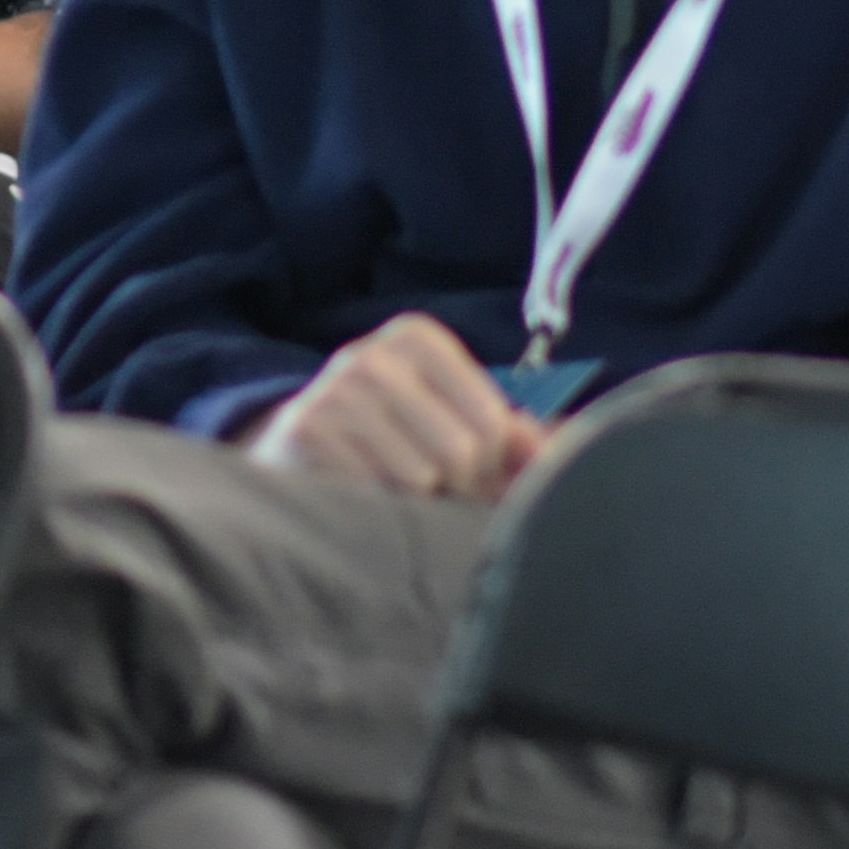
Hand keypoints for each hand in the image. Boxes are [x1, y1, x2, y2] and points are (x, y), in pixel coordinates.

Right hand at [248, 312, 547, 501]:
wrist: (291, 453)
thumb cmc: (387, 438)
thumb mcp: (445, 419)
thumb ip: (507, 435)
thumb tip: (557, 452)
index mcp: (418, 339)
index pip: (493, 422)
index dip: (490, 465)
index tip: (470, 471)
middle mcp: (374, 354)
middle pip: (462, 450)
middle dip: (457, 488)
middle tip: (435, 493)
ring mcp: (335, 390)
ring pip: (421, 477)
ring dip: (417, 504)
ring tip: (397, 493)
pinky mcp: (306, 431)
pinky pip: (375, 492)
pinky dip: (378, 510)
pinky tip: (363, 497)